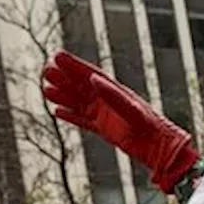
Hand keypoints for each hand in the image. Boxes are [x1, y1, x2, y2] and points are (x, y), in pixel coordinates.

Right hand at [42, 50, 198, 192]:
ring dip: (63, 96)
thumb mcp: (131, 109)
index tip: (56, 55)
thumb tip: (92, 78)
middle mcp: (109, 101)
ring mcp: (106, 115)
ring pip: (78, 103)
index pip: (90, 74)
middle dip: (64, 78)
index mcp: (116, 91)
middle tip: (45, 70)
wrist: (159, 148)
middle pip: (81, 87)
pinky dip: (70, 116)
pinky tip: (57, 111)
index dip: (73, 65)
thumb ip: (113, 95)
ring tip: (46, 89)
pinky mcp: (104, 130)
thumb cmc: (150, 126)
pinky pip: (83, 121)